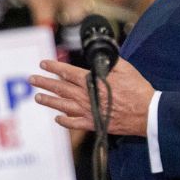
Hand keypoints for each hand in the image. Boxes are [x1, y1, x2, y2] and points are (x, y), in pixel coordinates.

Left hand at [31, 58, 153, 135]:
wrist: (147, 113)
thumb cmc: (138, 90)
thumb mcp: (126, 69)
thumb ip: (109, 62)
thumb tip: (100, 56)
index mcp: (92, 81)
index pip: (67, 72)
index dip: (54, 67)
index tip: (43, 64)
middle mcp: (86, 96)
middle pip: (60, 88)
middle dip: (44, 82)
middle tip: (32, 80)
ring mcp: (88, 111)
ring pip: (62, 105)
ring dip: (48, 101)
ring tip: (38, 97)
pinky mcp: (94, 123)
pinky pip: (74, 123)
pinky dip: (64, 121)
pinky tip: (57, 118)